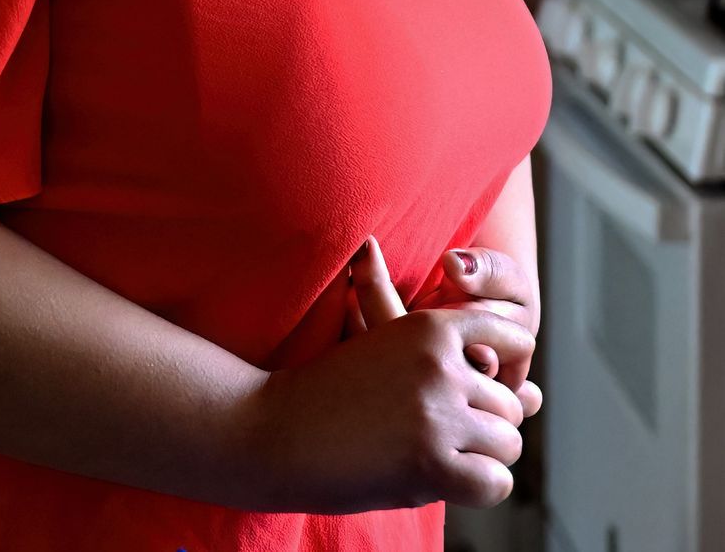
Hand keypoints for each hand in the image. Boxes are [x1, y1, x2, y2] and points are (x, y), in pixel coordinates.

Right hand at [247, 234, 534, 513]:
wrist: (276, 429)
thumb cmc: (331, 390)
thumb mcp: (385, 347)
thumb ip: (453, 355)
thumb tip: (537, 393)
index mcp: (430, 326)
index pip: (513, 336)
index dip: (505, 368)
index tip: (478, 389)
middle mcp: (440, 363)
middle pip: (511, 404)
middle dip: (486, 424)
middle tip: (445, 436)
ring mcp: (437, 412)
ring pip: (507, 444)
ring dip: (482, 458)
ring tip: (441, 458)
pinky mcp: (431, 462)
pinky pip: (495, 483)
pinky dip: (479, 488)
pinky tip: (447, 482)